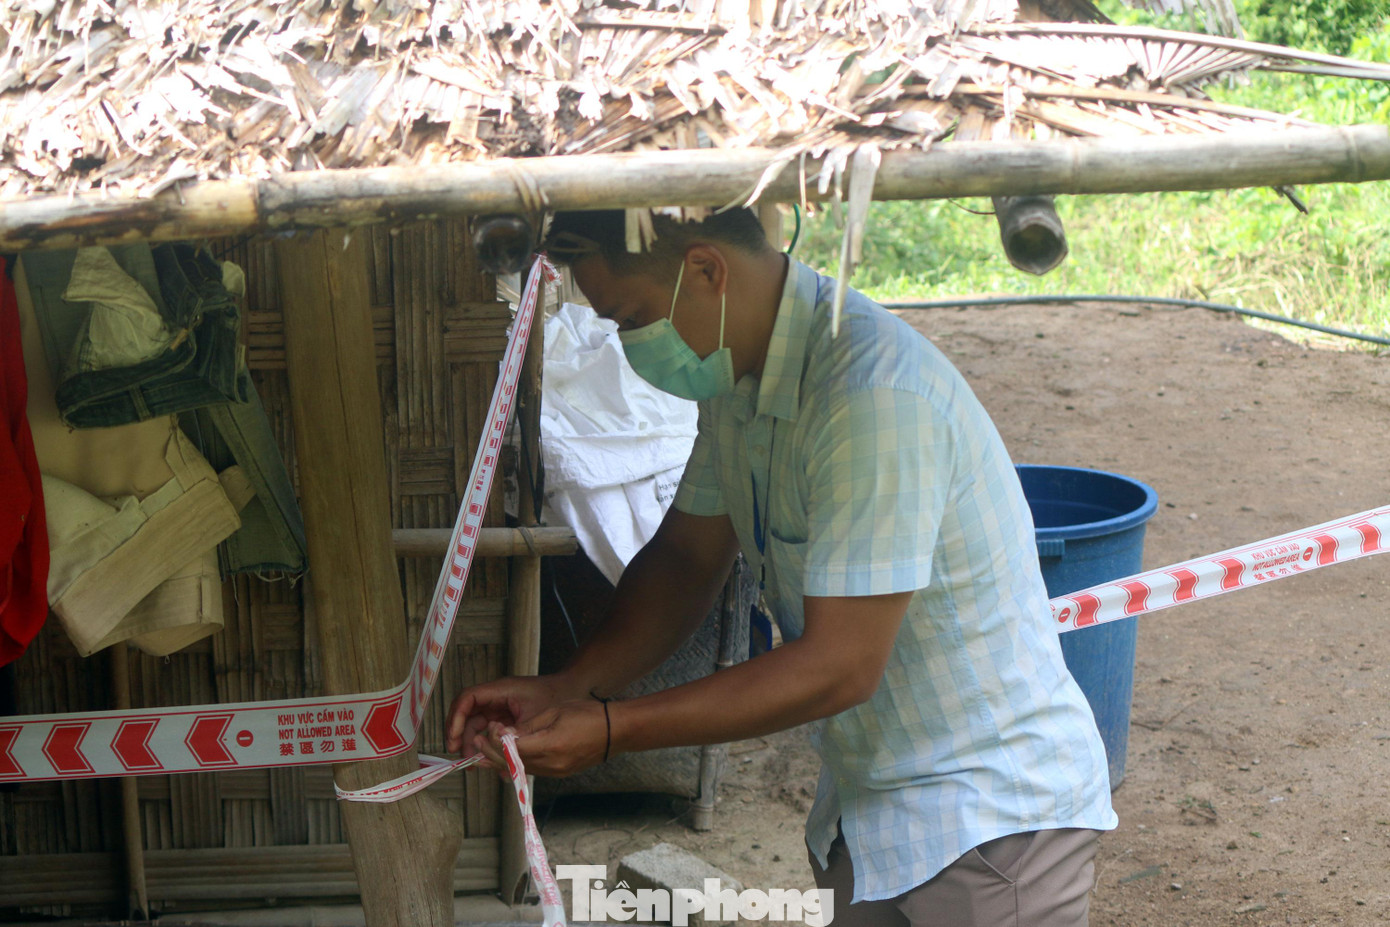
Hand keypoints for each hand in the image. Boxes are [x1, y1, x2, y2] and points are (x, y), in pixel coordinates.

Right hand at [444, 674, 580, 763]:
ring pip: (479, 724)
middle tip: (460, 756)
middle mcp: (497, 696)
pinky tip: (492, 760)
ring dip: (474, 742)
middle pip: (468, 714)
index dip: (456, 719)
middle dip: (461, 735)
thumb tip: (498, 757)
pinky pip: (491, 730)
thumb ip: (516, 736)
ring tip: (475, 763)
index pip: (467, 699)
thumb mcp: (536, 718)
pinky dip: (489, 744)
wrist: (575, 689)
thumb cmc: (557, 696)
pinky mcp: (508, 716)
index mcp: (500, 689)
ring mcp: (502, 706)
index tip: (453, 740)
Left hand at [475, 696, 611, 777]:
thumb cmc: (587, 714)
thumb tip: (504, 735)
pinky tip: (507, 754)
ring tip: (486, 748)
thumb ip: (527, 726)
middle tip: (477, 740)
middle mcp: (551, 765)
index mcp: (549, 746)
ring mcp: (555, 772)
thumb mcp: (554, 712)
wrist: (615, 731)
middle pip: (511, 765)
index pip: (511, 750)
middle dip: (490, 753)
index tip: (490, 727)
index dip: (494, 741)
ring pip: (519, 770)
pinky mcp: (559, 774)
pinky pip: (531, 770)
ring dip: (500, 760)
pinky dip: (516, 763)